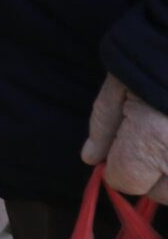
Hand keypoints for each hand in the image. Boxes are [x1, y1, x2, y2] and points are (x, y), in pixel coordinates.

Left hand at [86, 74, 167, 197]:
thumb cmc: (153, 57)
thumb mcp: (118, 84)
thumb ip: (103, 126)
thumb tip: (91, 159)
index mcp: (152, 139)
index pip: (125, 180)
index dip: (118, 165)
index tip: (122, 147)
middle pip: (159, 193)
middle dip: (149, 172)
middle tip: (153, 139)